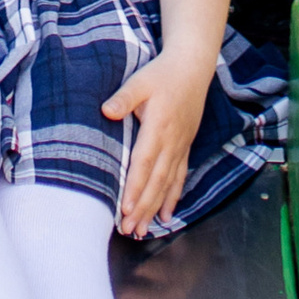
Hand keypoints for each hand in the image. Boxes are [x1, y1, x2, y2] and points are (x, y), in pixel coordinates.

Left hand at [102, 43, 216, 235]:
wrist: (192, 68)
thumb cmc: (163, 74)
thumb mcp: (141, 81)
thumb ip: (124, 97)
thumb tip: (106, 111)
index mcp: (159, 126)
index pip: (144, 163)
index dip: (135, 187)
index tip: (124, 208)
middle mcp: (172, 142)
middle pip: (156, 181)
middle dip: (142, 208)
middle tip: (128, 230)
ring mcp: (180, 147)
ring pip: (167, 184)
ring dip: (154, 209)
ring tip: (142, 230)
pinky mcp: (185, 147)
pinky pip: (179, 178)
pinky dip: (172, 198)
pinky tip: (166, 216)